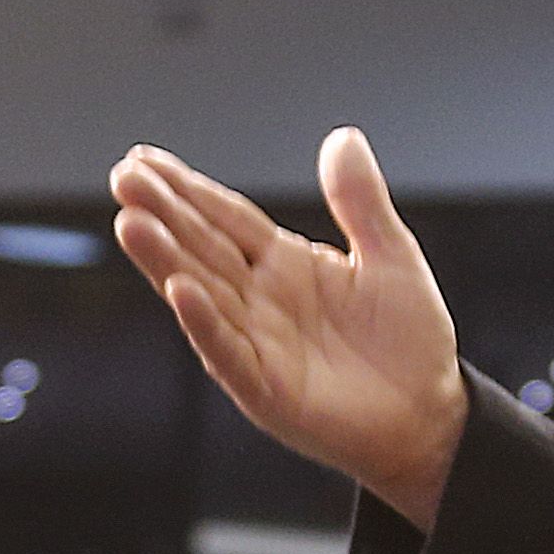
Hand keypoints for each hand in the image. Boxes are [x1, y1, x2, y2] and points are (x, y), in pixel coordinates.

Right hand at [111, 131, 466, 527]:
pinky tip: (181, 292)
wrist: (429, 416)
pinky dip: (204, 324)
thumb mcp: (391, 257)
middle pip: (201, 248)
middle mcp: (258, 300)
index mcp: (283, 263)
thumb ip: (361, 202)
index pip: (225, 217)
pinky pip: (229, 352)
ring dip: (165, 261)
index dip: (187, 188)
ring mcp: (256, 343)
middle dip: (162, 214)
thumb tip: (342, 137)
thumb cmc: (408, 341)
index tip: (143, 159)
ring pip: (201, 294)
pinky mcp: (266, 389)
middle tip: (124, 179)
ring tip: (132, 223)